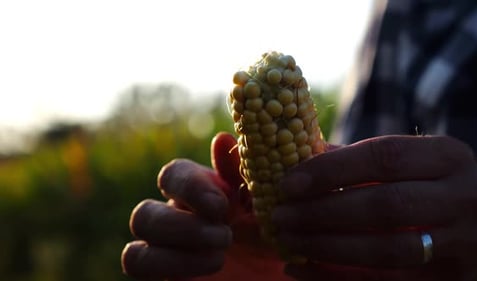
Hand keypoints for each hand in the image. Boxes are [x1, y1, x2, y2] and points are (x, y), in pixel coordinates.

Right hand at [121, 132, 290, 280]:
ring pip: (135, 249)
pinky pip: (141, 268)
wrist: (285, 268)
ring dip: (176, 254)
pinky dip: (173, 268)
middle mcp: (178, 219)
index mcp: (201, 192)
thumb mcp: (272, 198)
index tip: (223, 206)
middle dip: (183, 227)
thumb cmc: (282, 230)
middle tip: (225, 237)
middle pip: (144, 214)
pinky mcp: (168, 276)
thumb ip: (247, 171)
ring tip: (220, 256)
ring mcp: (169, 252)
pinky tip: (211, 268)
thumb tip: (222, 140)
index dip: (191, 188)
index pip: (173, 175)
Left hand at [273, 135, 476, 280]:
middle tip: (280, 216)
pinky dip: (338, 279)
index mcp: (448, 157)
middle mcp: (461, 198)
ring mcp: (461, 244)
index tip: (288, 183)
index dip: (331, 171)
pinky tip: (304, 271)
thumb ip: (366, 160)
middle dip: (323, 212)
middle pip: (384, 206)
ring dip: (327, 248)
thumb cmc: (442, 186)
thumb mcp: (419, 161)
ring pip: (387, 251)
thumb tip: (303, 161)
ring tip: (288, 241)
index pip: (383, 157)